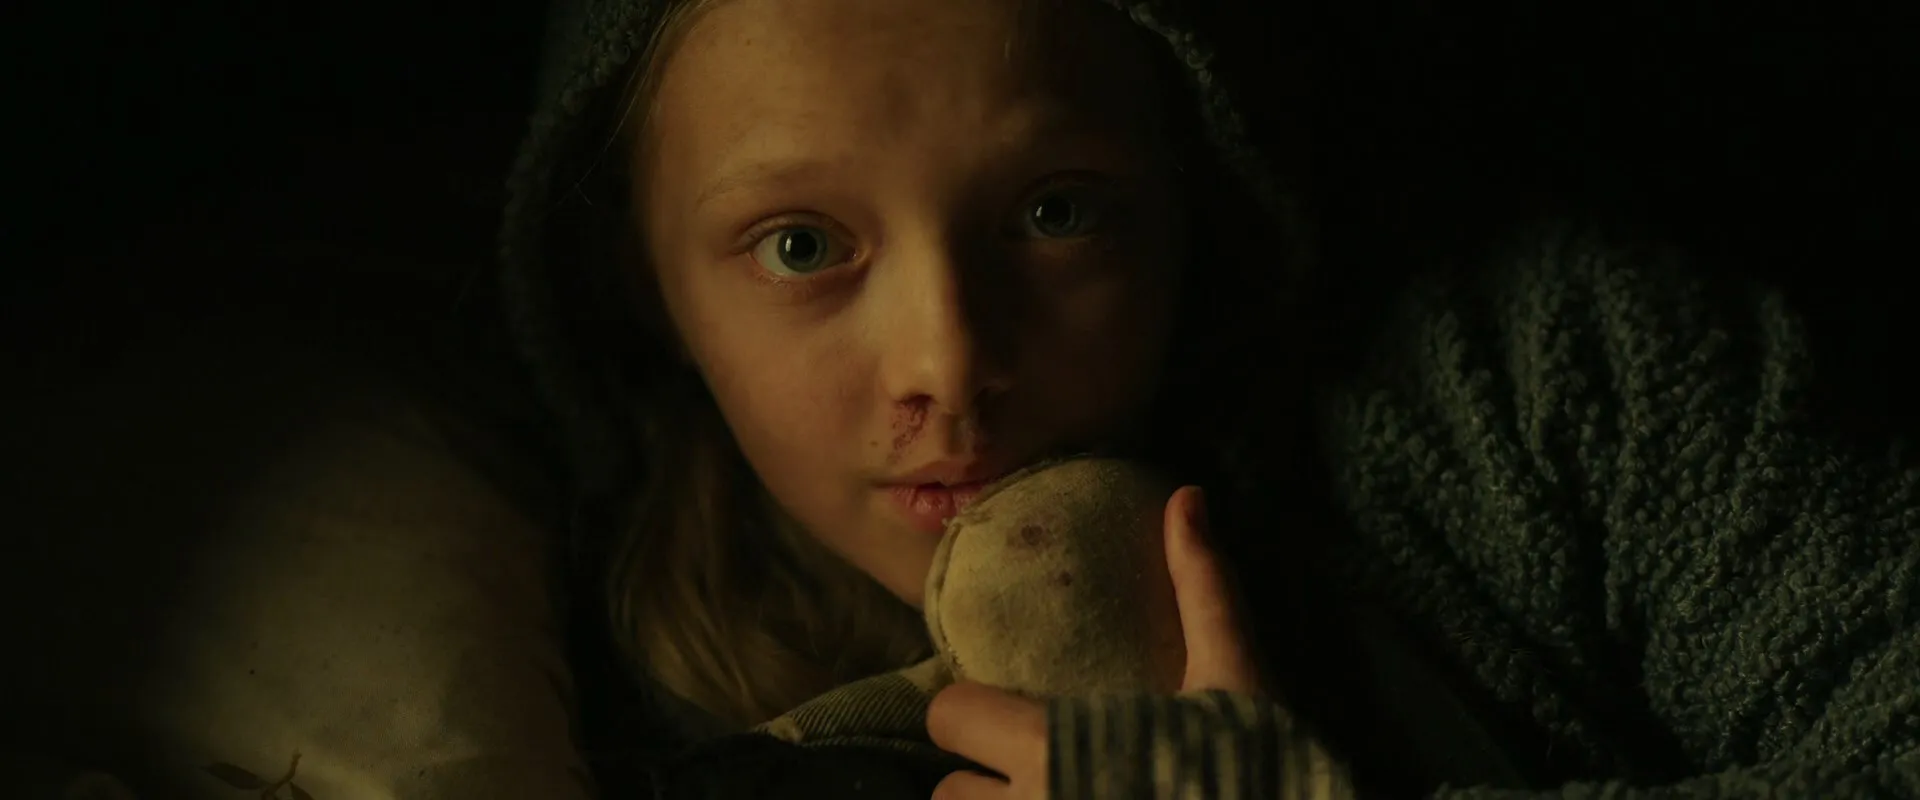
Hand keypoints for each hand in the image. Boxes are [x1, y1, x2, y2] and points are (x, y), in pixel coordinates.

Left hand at [925, 486, 1261, 798]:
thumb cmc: (1262, 765)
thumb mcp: (1235, 673)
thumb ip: (1201, 587)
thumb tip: (1188, 495)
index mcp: (1054, 747)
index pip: (948, 717)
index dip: (969, 714)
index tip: (1000, 714)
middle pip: (946, 796)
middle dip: (980, 786)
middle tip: (1027, 775)